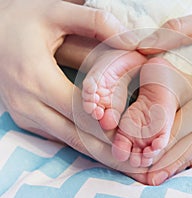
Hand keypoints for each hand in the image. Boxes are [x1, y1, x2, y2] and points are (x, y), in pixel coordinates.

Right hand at [0, 0, 135, 155]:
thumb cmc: (22, 19)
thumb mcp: (56, 11)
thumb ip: (96, 22)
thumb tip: (132, 39)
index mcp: (36, 78)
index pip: (81, 113)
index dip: (110, 125)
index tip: (136, 135)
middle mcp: (26, 103)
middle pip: (76, 135)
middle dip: (109, 148)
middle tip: (137, 157)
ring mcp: (23, 114)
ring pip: (67, 140)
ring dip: (97, 149)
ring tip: (126, 156)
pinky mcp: (24, 118)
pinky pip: (58, 136)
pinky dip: (82, 142)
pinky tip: (103, 144)